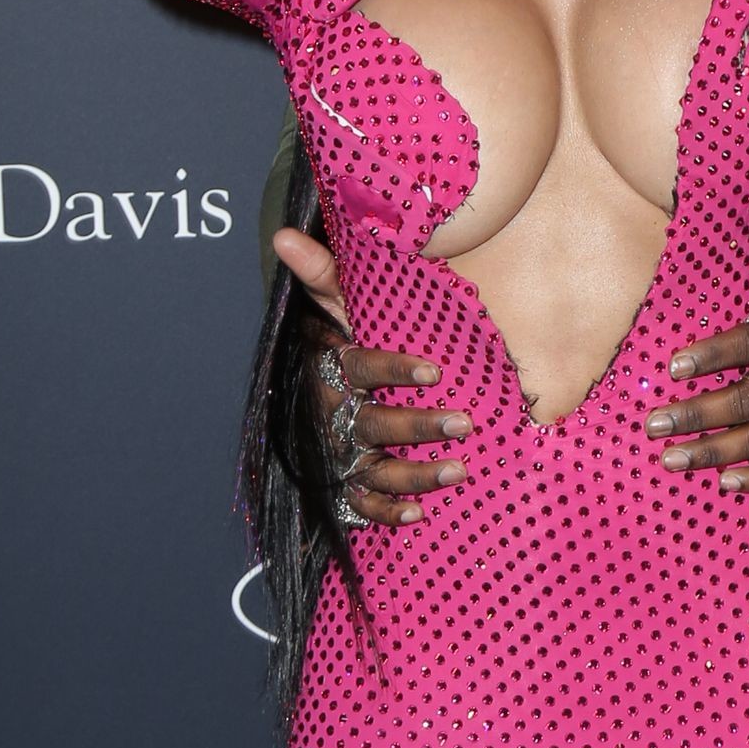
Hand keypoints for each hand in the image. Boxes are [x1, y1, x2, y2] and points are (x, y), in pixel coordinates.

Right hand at [273, 227, 470, 527]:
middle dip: (418, 426)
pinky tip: (418, 513)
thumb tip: (283, 234)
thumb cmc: (337, 337)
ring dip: (415, 474)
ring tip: (458, 470)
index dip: (394, 370)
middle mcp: (333, 414)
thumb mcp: (331, 305)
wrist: (314, 389)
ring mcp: (336, 452)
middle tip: (465, 422)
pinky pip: (360, 505)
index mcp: (332, 368)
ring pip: (373, 470)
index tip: (434, 371)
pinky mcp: (341, 482)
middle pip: (373, 425)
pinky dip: (386, 512)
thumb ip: (319, 272)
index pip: (361, 368)